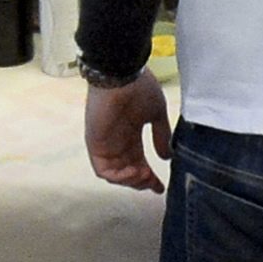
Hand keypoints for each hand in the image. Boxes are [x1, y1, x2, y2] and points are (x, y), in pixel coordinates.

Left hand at [86, 73, 171, 192]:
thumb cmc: (139, 88)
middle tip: (154, 183)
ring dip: (131, 181)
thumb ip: (161, 136)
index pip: (138, 161)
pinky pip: (103, 170)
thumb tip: (167, 156)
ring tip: (144, 175)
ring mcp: (105, 143)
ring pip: (116, 174)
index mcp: (130, 134)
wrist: (122, 75)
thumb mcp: (156, 114)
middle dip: (142, 182)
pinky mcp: (95, 144)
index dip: (149, 177)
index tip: (160, 186)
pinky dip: (119, 177)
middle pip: (127, 171)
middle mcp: (117, 141)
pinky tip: (133, 172)